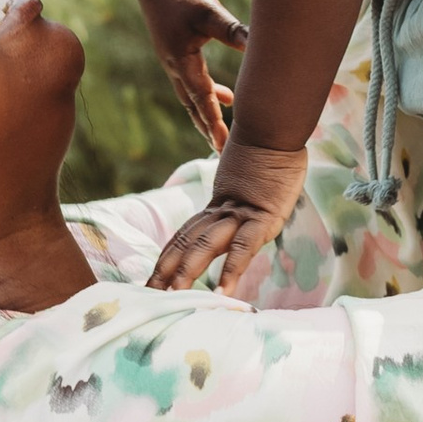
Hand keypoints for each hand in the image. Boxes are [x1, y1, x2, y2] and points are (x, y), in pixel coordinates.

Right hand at [134, 0, 247, 147]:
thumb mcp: (210, 12)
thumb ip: (233, 31)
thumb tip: (257, 46)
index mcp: (182, 61)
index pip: (202, 100)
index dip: (214, 123)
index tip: (224, 146)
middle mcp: (175, 66)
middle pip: (193, 107)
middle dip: (208, 128)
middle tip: (224, 152)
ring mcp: (173, 60)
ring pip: (191, 96)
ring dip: (207, 113)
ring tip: (225, 129)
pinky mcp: (175, 52)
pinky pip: (192, 82)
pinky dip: (207, 94)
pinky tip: (225, 94)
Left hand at [148, 137, 307, 293]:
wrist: (274, 125)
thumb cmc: (271, 147)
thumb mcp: (254, 175)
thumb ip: (247, 186)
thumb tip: (254, 185)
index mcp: (220, 204)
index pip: (186, 234)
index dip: (169, 256)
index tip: (155, 277)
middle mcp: (223, 211)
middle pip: (188, 243)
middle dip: (167, 270)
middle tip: (148, 293)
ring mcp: (240, 215)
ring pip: (206, 246)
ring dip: (188, 272)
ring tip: (174, 296)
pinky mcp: (261, 218)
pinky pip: (243, 249)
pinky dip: (231, 271)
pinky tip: (222, 292)